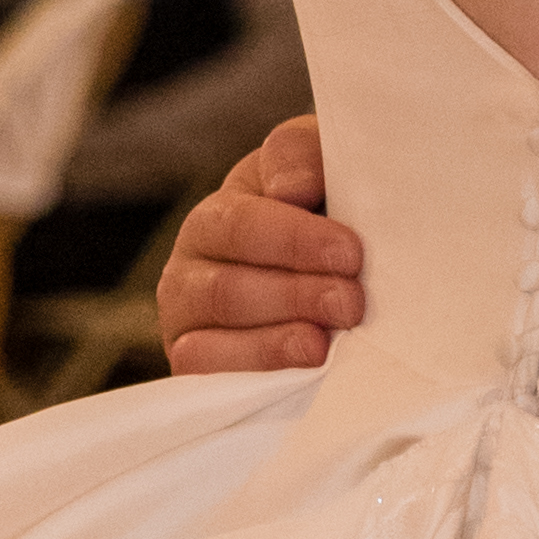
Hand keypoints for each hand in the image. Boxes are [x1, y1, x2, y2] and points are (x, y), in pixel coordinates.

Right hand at [159, 115, 366, 371]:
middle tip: (350, 303)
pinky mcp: (197, 372)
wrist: (330, 271)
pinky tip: (296, 374)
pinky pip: (207, 381)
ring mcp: (188, 326)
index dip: (294, 241)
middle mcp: (189, 271)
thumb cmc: (323, 212)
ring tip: (322, 346)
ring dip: (272, 344)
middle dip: (293, 297)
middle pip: (227, 290)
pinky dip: (250, 378)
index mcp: (219, 217)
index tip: (350, 253)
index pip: (240, 226)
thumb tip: (290, 189)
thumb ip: (302, 157)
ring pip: (210, 341)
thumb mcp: (317, 168)